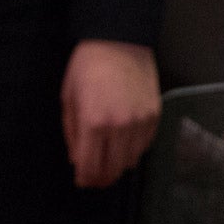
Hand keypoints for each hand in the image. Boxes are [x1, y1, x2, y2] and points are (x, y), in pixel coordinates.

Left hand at [61, 39, 160, 188]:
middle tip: (95, 180)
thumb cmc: (88, 67)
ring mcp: (140, 121)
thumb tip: (77, 159)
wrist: (119, 42)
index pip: (90, 166)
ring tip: (110, 164)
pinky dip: (134, 150)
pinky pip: (145, 144)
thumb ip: (72, 133)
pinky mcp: (154, 115)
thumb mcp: (69, 99)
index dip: (85, 179)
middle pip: (113, 168)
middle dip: (102, 178)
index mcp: (94, 123)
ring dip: (119, 166)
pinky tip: (124, 147)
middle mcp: (120, 126)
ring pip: (132, 160)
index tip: (82, 182)